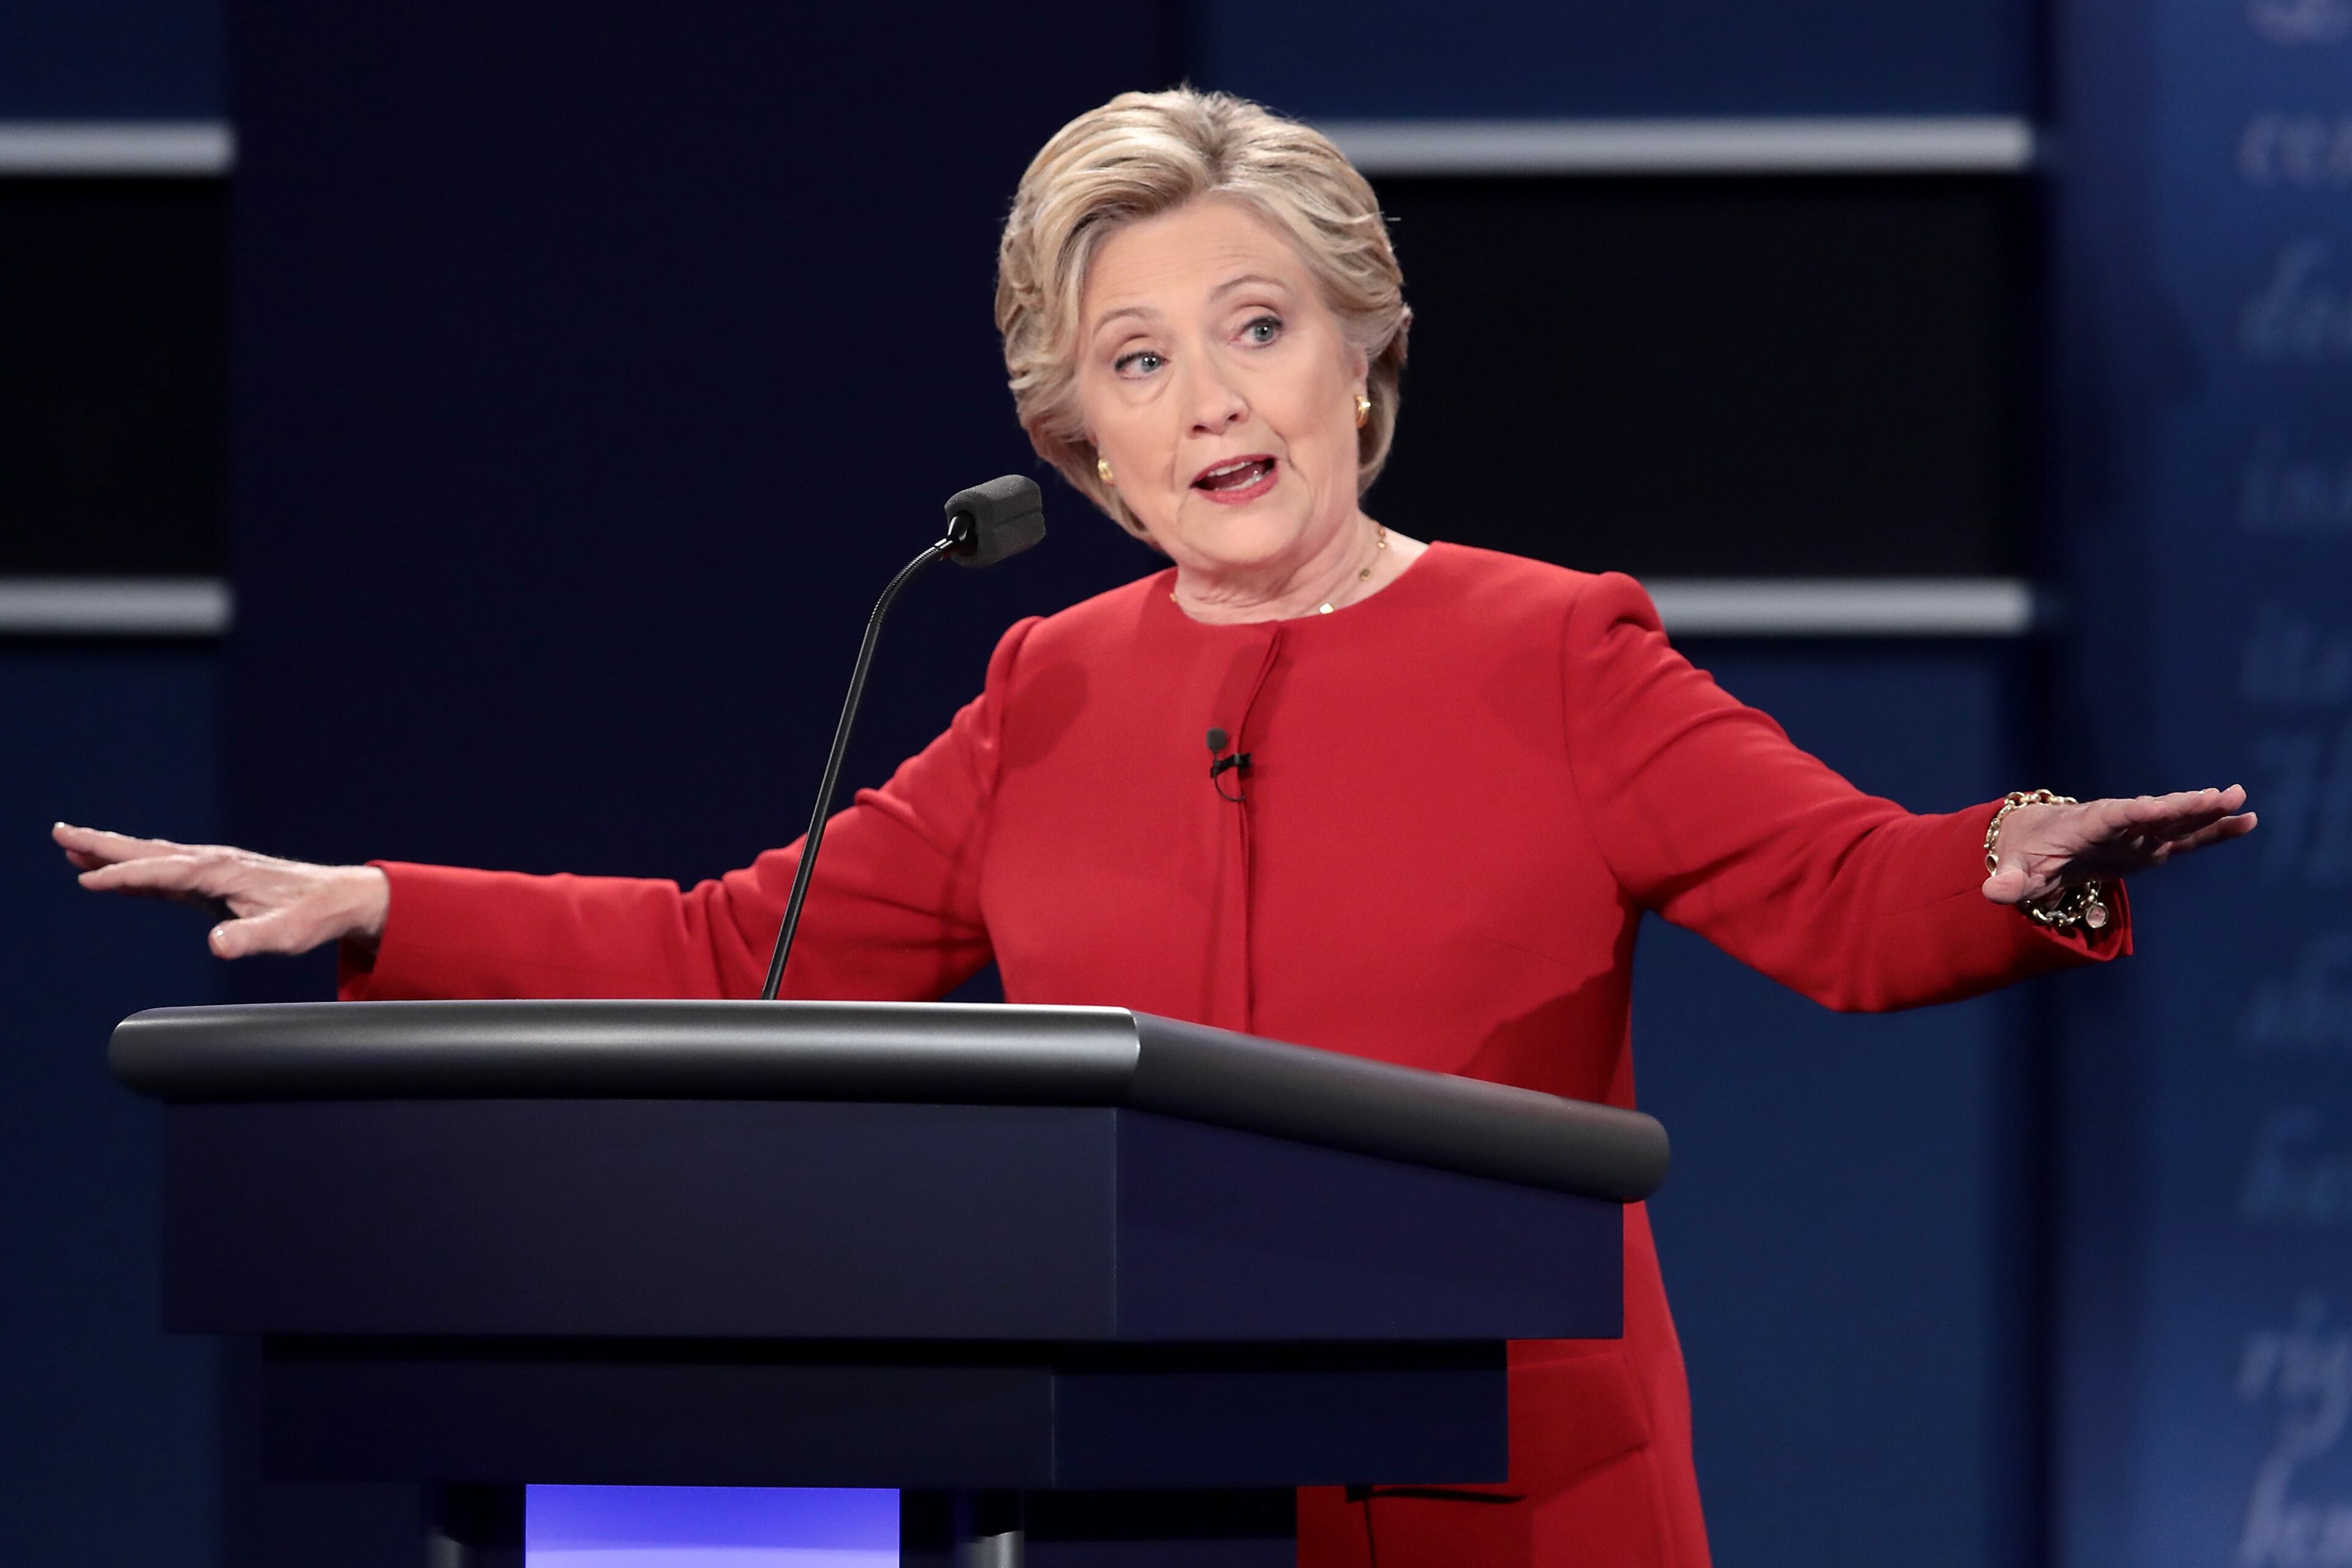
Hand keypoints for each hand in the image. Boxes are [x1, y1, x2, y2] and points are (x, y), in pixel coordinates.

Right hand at [54, 822, 389, 958]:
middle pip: (147, 852)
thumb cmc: (313, 916)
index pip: (162, 872)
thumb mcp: (285, 934)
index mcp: (221, 871)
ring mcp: (212, 869)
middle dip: (102, 845)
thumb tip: (217, 945)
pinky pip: (165, 873)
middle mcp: (212, 862)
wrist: (339, 897)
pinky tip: (114, 875)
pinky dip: (136, 871)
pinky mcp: (214, 880)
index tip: (87, 880)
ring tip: (72, 846)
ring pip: (152, 858)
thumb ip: (250, 938)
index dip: (124, 877)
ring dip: (113, 852)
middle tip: (60, 833)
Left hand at [1980, 785, 2256, 907]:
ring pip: (2176, 823)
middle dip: (2185, 806)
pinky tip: (2246, 822)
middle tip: (2223, 795)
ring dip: (2207, 814)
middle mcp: (2116, 823)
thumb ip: (2008, 882)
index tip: (2165, 806)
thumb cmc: (2021, 854)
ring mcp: (2136, 834)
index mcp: (2085, 824)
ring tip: (2243, 803)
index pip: (2115, 816)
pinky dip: (2213, 831)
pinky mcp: (2149, 847)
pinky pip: (2184, 839)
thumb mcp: (2012, 870)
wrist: (2032, 840)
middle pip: (2154, 813)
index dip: (2140, 812)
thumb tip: (1992, 893)